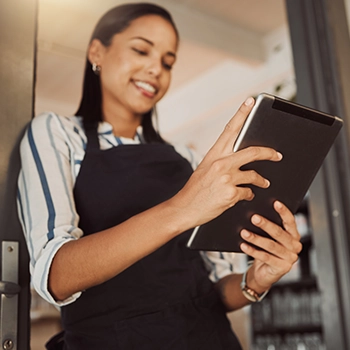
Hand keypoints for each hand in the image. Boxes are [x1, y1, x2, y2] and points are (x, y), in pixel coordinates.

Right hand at [172, 97, 281, 226]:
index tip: (251, 101)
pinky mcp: (231, 193)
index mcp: (214, 154)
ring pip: (254, 175)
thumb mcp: (205, 169)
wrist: (185, 207)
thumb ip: (222, 161)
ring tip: (264, 183)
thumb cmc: (195, 189)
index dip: (242, 114)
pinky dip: (248, 195)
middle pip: (253, 152)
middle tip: (278, 155)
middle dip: (269, 153)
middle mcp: (221, 163)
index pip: (230, 129)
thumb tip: (241, 160)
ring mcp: (226, 178)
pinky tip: (244, 196)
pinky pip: (248, 192)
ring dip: (261, 181)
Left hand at [240, 201, 302, 292]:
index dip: (283, 211)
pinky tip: (243, 245)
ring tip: (244, 232)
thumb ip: (268, 227)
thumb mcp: (269, 237)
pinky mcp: (282, 268)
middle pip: (279, 233)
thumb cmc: (266, 250)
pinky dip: (253, 251)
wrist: (264, 273)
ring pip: (271, 245)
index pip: (290, 221)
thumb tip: (255, 212)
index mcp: (294, 235)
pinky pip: (265, 257)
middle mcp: (295, 246)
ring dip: (256, 238)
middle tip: (253, 217)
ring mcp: (290, 258)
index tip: (275, 202)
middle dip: (265, 224)